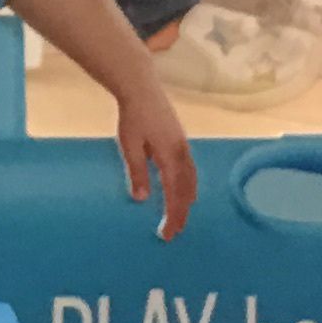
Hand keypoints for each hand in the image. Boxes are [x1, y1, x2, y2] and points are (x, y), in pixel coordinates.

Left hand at [114, 80, 197, 240]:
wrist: (142, 87)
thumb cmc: (133, 116)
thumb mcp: (130, 145)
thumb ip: (138, 172)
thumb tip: (142, 199)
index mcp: (170, 157)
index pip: (174, 195)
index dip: (172, 217)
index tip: (167, 235)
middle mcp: (182, 153)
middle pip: (187, 191)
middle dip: (181, 213)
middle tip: (173, 232)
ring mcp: (184, 146)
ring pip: (191, 180)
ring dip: (187, 200)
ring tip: (180, 215)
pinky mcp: (181, 140)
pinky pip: (190, 170)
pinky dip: (188, 186)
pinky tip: (182, 189)